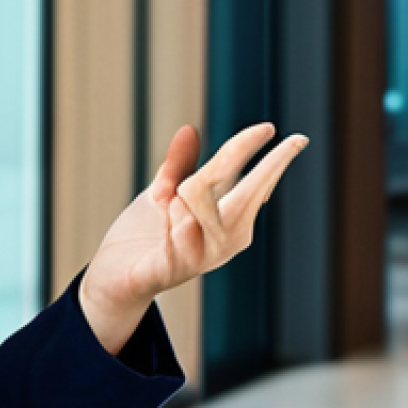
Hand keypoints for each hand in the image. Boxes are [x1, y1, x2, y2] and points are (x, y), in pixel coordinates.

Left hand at [80, 124, 307, 353]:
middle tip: (269, 128)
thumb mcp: (162, 194)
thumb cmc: (145, 235)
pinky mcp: (169, 270)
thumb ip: (177, 165)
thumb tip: (190, 130)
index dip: (273, 159)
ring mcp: (201, 259)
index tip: (293, 136)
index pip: (255, 184)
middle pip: (244, 195)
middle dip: (259, 163)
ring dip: (186, 193)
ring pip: (202, 206)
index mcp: (227, 222)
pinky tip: (169, 228)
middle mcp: (223, 242)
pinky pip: (176, 238)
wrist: (113, 279)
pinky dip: (173, 226)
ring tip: (168, 203)